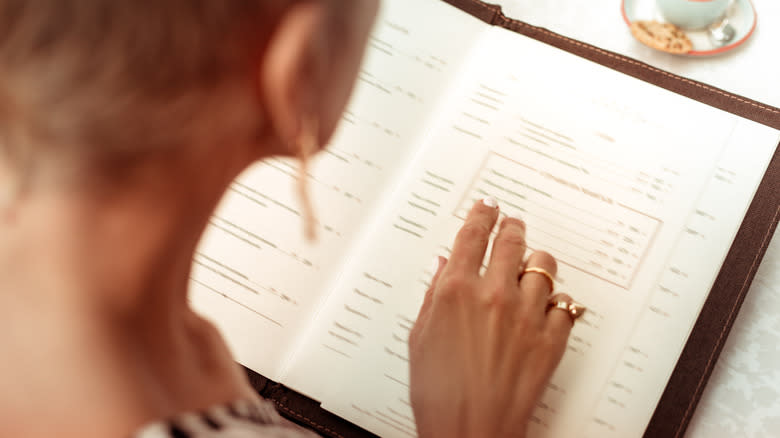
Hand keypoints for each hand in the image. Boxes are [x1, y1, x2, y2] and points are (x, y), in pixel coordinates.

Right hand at [409, 199, 574, 437]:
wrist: (470, 431)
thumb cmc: (439, 393)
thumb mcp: (420, 337)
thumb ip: (434, 295)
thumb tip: (444, 267)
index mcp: (456, 291)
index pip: (472, 235)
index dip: (481, 214)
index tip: (487, 206)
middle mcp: (494, 295)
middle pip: (511, 241)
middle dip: (511, 227)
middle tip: (511, 224)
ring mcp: (527, 315)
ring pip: (543, 267)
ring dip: (536, 261)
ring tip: (532, 265)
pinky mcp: (551, 339)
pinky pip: (564, 305)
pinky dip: (556, 302)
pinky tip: (547, 307)